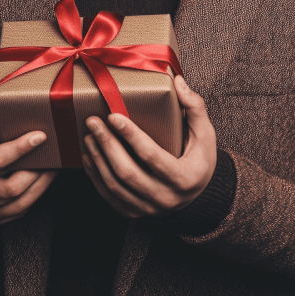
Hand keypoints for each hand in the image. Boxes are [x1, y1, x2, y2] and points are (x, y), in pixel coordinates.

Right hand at [0, 81, 57, 223]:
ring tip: (57, 163)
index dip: (20, 148)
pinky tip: (49, 176)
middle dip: (37, 170)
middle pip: (13, 187)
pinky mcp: (0, 220)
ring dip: (43, 182)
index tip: (41, 135)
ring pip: (23, 201)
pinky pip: (25, 208)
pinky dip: (39, 192)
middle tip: (55, 152)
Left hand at [82, 74, 216, 217]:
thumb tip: (178, 82)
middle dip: (106, 144)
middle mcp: (165, 198)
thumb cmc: (200, 161)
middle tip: (93, 121)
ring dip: (98, 158)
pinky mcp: (134, 213)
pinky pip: (109, 196)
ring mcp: (148, 209)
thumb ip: (194, 107)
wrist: (198, 197)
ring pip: (115, 185)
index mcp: (184, 178)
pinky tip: (89, 156)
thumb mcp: (205, 135)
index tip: (113, 116)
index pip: (151, 156)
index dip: (130, 136)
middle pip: (127, 172)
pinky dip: (95, 175)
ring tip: (89, 135)